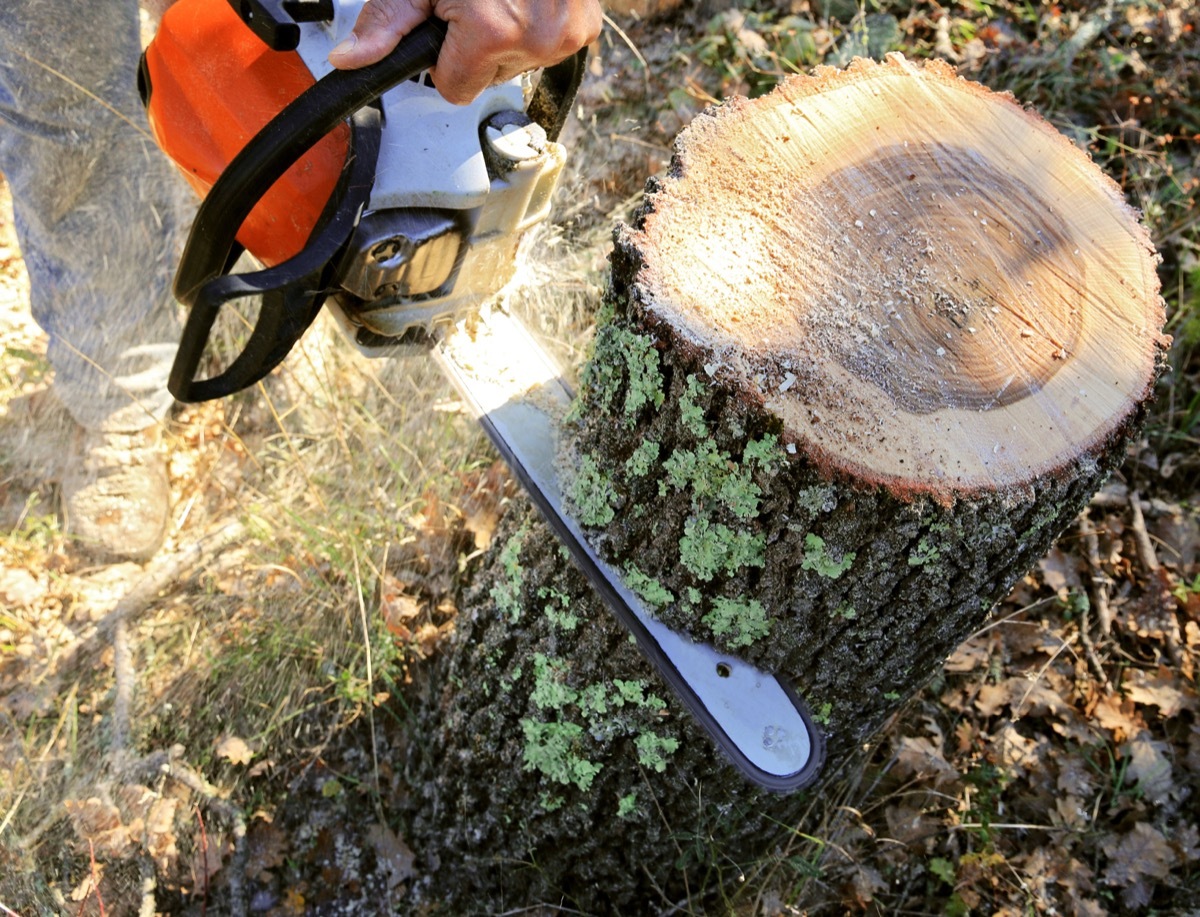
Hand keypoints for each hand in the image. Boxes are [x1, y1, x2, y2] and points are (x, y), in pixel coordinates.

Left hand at [328, 0, 601, 105]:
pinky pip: (549, 48)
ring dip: (508, 36)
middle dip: (477, 47)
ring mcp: (565, 36)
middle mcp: (535, 40)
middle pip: (487, 78)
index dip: (443, 61)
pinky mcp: (584, 28)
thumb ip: (387, 22)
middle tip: (477, 1)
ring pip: (518, 64)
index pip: (455, 91)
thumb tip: (350, 60)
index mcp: (493, 32)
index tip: (446, 26)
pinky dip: (536, 26)